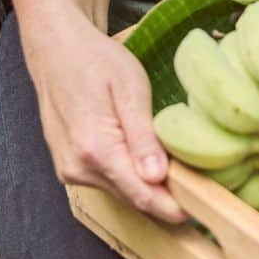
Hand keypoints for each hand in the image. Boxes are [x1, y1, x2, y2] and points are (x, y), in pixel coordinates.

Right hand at [21, 1, 188, 224]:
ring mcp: (69, 169)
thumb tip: (158, 178)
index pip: (141, 195)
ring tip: (178, 173)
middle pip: (131, 197)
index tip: (201, 210)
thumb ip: (142, 136)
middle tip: (199, 187)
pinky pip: (106, 180)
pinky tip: (146, 161)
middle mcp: (77, 168)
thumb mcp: (129, 88)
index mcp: (95, 149)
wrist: (56, 48)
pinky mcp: (68, 165)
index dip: (172, 207)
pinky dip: (128, 176)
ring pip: (119, 191)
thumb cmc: (95, 60)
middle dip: (164, 197)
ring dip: (146, 187)